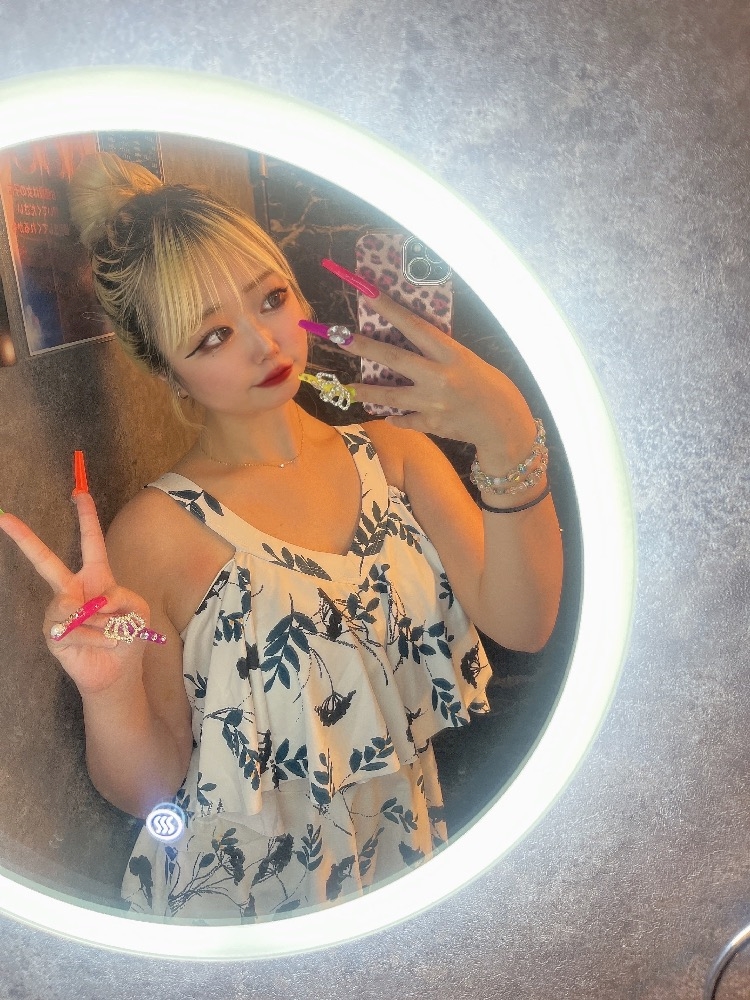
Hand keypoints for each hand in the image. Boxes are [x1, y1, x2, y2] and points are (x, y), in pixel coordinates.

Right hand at [0, 492, 150, 696]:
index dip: (86, 517)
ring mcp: (58, 611)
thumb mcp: (137, 611)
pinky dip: (99, 638)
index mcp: (96, 577)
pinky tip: (102, 644)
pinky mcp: (53, 634)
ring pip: (77, 604)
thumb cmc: (127, 635)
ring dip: (105, 622)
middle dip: (24, 539)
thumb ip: (123, 597)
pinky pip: (77, 629)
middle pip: (45, 561)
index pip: (91, 542)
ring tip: (112, 634)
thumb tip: (96, 601)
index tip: (79, 492)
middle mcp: (72, 590)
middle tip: (4, 517)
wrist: (117, 671)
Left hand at [342, 291, 538, 462]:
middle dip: (363, 346)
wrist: (504, 424)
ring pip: (390, 395)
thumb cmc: (489, 386)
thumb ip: (439, 353)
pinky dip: (396, 417)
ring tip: (349, 388)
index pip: (413, 325)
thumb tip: (410, 341)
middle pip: (393, 357)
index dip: (388, 308)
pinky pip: (404, 419)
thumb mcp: (467, 360)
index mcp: (450, 353)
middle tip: (338, 336)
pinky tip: (387, 416)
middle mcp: (439, 376)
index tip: (366, 291)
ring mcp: (432, 402)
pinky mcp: (430, 424)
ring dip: (367, 391)